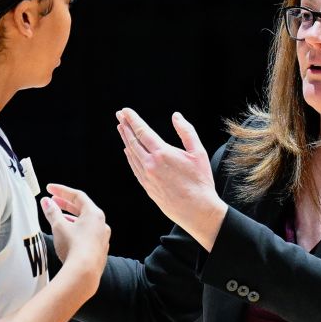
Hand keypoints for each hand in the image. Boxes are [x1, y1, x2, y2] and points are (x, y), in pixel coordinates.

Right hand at [40, 184, 109, 278]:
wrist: (84, 273)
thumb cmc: (73, 247)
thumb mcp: (59, 227)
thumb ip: (52, 212)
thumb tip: (46, 202)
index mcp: (95, 214)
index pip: (78, 196)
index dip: (62, 191)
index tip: (49, 189)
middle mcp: (102, 224)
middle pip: (83, 209)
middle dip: (66, 204)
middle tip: (52, 201)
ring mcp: (102, 238)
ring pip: (85, 223)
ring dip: (71, 218)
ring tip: (57, 217)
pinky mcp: (99, 250)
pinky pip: (87, 235)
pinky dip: (76, 231)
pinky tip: (67, 235)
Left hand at [116, 108, 227, 250]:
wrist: (197, 210)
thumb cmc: (201, 181)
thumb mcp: (199, 152)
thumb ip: (187, 131)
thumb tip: (176, 116)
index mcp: (162, 153)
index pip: (142, 131)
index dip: (132, 119)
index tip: (124, 111)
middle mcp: (151, 164)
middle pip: (133, 141)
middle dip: (125, 126)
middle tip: (120, 116)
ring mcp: (147, 177)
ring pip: (131, 154)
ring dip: (125, 140)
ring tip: (122, 129)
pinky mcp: (147, 187)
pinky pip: (134, 168)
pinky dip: (129, 157)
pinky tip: (128, 151)